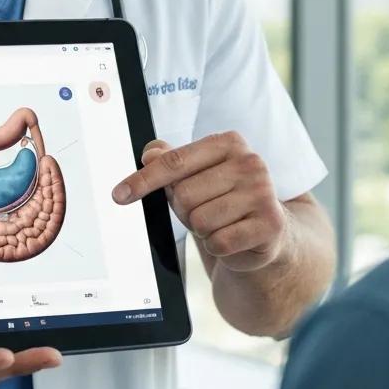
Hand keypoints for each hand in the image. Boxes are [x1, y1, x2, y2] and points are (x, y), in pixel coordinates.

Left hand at [112, 132, 287, 272]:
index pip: (174, 161)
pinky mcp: (269, 224)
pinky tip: (232, 237)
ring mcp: (263, 192)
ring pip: (200, 220)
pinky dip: (217, 246)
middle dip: (185, 210)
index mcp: (229, 142)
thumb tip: (149, 153)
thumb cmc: (224, 198)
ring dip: (202, 229)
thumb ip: (171, 160)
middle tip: (203, 210)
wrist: (268, 231)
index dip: (143, 180)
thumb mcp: (196, 175)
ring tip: (220, 223)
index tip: (118, 195)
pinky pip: (219, 242)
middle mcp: (250, 162)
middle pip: (184, 194)